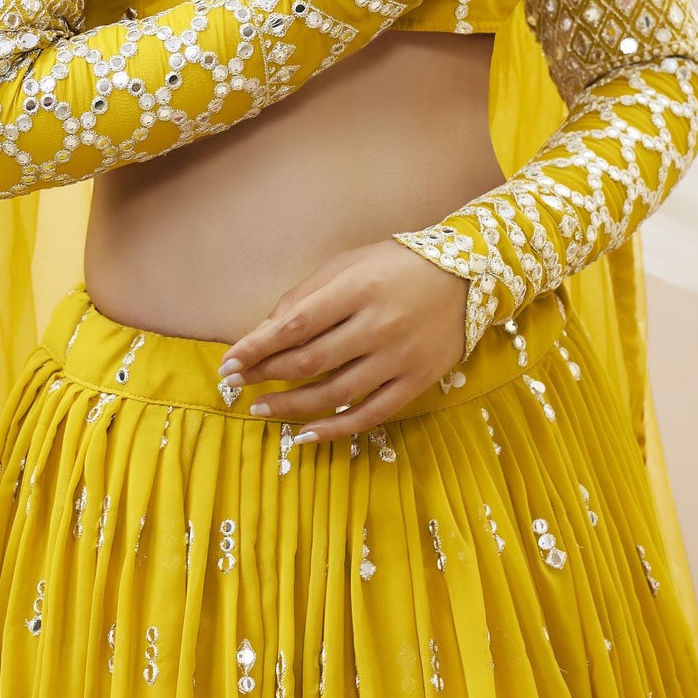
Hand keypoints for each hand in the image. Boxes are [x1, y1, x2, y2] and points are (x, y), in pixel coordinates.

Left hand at [217, 239, 469, 441]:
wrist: (468, 277)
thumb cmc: (398, 265)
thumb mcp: (349, 263)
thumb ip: (306, 294)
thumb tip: (264, 331)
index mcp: (359, 289)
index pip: (296, 324)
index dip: (257, 346)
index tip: (229, 362)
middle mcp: (379, 326)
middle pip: (310, 360)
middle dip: (265, 374)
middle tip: (235, 384)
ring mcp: (399, 358)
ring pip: (334, 393)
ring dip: (290, 406)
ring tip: (260, 409)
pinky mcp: (416, 382)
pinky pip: (370, 414)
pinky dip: (334, 428)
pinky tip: (304, 434)